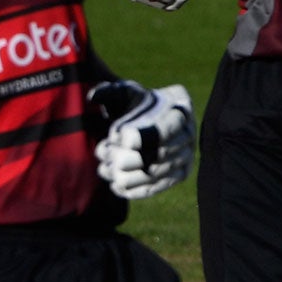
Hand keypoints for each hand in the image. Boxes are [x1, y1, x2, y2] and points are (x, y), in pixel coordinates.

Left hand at [91, 80, 193, 198]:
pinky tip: (115, 187)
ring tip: (105, 169)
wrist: (147, 121)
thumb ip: (108, 92)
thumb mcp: (123, 93)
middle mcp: (189, 134)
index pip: (169, 126)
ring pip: (158, 172)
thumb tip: (92, 97)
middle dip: (130, 157)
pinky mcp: (179, 174)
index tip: (123, 138)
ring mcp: (186, 156)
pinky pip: (160, 186)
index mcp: (180, 108)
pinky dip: (136, 190)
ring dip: (128, 174)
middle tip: (106, 156)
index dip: (147, 136)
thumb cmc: (135, 104)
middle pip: (161, 153)